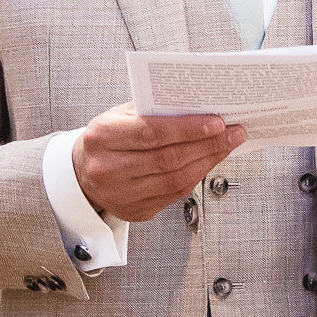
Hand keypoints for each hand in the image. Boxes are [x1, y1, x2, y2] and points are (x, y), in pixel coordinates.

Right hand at [72, 105, 246, 224]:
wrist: (82, 172)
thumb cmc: (108, 138)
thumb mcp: (120, 115)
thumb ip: (154, 109)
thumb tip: (199, 105)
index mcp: (103, 136)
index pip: (152, 132)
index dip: (188, 128)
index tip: (217, 122)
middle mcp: (108, 168)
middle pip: (168, 158)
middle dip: (208, 145)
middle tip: (233, 133)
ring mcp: (121, 194)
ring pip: (175, 180)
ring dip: (208, 161)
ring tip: (227, 146)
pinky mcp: (134, 211)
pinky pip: (173, 196)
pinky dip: (196, 177)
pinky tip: (208, 162)